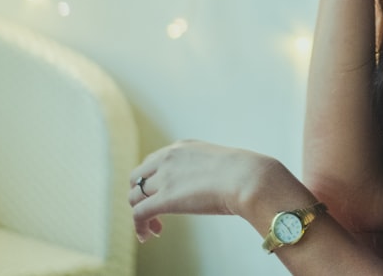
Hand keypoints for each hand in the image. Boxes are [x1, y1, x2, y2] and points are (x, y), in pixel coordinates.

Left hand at [128, 140, 278, 242]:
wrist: (248, 177)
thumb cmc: (245, 173)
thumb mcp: (220, 162)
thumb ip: (210, 170)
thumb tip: (218, 184)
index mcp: (182, 147)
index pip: (153, 161)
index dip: (153, 181)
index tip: (162, 195)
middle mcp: (168, 158)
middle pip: (137, 177)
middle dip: (141, 195)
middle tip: (154, 211)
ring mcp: (164, 178)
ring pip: (134, 197)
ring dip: (140, 213)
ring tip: (154, 228)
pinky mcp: (163, 199)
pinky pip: (138, 214)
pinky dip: (139, 226)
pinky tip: (149, 235)